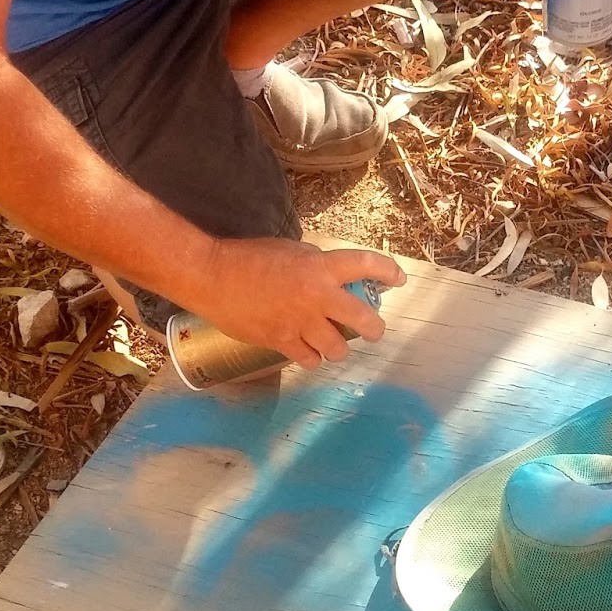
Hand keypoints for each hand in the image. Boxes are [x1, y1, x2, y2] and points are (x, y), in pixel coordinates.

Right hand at [192, 239, 405, 370]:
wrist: (213, 277)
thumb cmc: (250, 257)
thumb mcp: (291, 250)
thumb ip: (316, 264)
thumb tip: (334, 278)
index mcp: (320, 267)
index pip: (366, 266)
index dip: (387, 272)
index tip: (398, 280)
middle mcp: (317, 297)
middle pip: (364, 320)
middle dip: (375, 328)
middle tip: (373, 329)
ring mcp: (300, 323)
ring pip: (338, 349)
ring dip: (339, 346)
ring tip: (332, 341)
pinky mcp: (281, 342)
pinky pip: (309, 360)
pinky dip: (312, 357)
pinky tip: (308, 351)